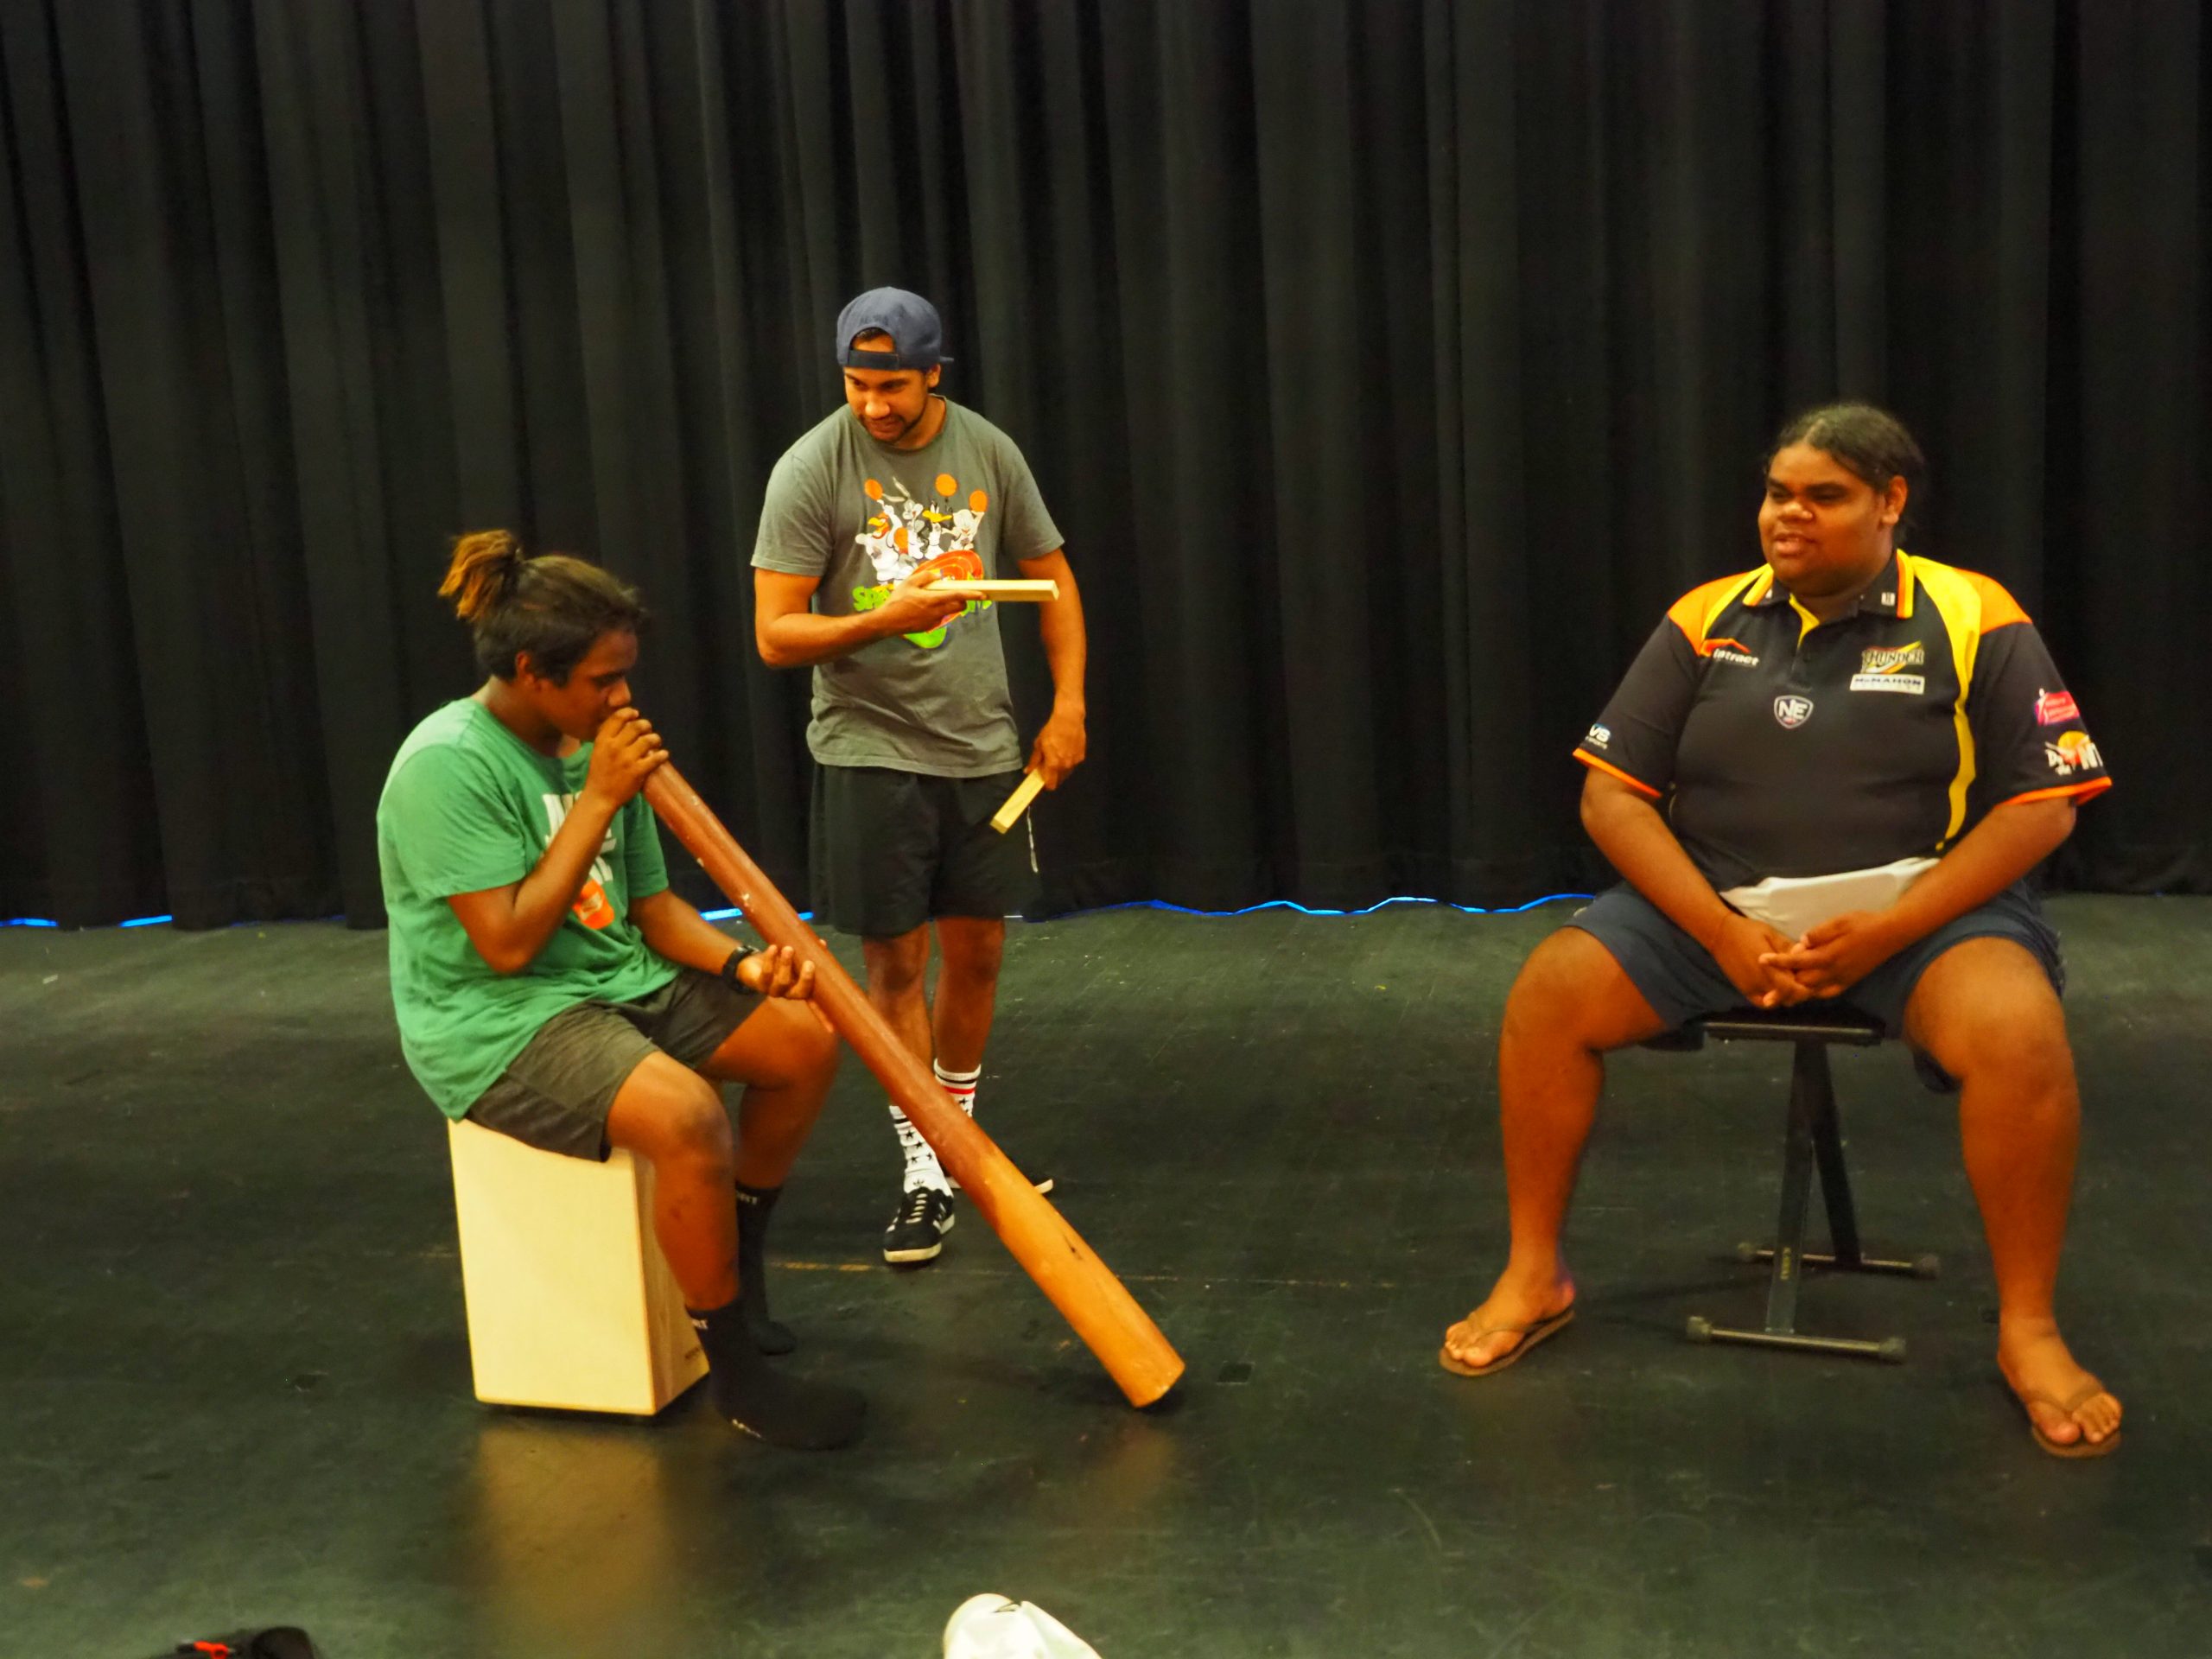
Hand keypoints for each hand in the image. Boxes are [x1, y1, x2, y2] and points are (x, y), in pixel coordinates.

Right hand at [582, 707, 666, 808]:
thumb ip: (609, 737)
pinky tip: (663, 754)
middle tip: (648, 730)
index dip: (629, 713)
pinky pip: (655, 758)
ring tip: (656, 742)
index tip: (635, 714)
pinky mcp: (638, 771)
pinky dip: (662, 755)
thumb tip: (626, 723)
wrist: (600, 797)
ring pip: (648, 740)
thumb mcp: (598, 751)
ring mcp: (627, 759)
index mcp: (603, 740)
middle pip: (636, 726)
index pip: (618, 718)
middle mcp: (615, 746)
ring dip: (655, 738)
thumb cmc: (599, 773)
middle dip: (645, 725)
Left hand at [737, 944, 816, 1002]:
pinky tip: (773, 948)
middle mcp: (788, 993)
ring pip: (783, 982)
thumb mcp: (795, 958)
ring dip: (786, 964)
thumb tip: (822, 943)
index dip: (822, 1010)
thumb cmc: (779, 963)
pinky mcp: (760, 984)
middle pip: (800, 992)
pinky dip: (770, 959)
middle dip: (806, 979)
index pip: (813, 1000)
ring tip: (788, 949)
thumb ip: (808, 953)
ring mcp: (774, 990)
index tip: (829, 1015)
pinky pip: (766, 973)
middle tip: (809, 963)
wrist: (753, 966)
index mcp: (800, 989)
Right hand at [875, 568, 968, 636]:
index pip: (957, 596)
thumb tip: (938, 576)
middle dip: (963, 600)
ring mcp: (934, 621)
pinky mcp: (930, 627)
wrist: (887, 622)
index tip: (982, 594)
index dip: (971, 595)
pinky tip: (924, 608)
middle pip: (959, 606)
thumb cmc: (897, 601)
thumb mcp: (909, 583)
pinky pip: (940, 617)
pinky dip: (939, 611)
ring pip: (950, 612)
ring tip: (934, 599)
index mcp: (933, 599)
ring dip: (949, 605)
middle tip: (956, 593)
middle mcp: (937, 612)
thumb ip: (925, 577)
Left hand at [1028, 706, 1086, 786]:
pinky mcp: (1081, 756)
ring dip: (1061, 769)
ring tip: (1058, 756)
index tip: (1043, 779)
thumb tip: (1028, 771)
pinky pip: (1073, 764)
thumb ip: (1034, 760)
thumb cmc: (1051, 730)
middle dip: (1053, 776)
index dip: (1046, 784)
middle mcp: (1065, 766)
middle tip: (1049, 765)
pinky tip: (1067, 751)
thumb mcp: (1039, 744)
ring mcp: (1075, 762)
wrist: (1069, 719)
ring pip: (1067, 772)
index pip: (1051, 784)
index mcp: (1053, 765)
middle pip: (1059, 780)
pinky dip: (1069, 761)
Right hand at [1707, 912, 1813, 1008]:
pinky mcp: (1745, 991)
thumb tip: (1804, 954)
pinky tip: (1778, 990)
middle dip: (1800, 992)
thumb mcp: (1771, 934)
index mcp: (1770, 968)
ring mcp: (1752, 989)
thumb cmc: (1748, 931)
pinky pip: (1763, 1003)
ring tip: (1794, 984)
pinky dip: (1773, 1000)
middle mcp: (1761, 983)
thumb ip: (1787, 948)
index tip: (1816, 980)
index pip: (1796, 989)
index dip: (1808, 988)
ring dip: (1787, 996)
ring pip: (1778, 1002)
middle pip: (1789, 998)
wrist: (1720, 935)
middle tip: (1808, 981)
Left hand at [1762, 910, 1905, 998]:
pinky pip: (1828, 993)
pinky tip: (1807, 991)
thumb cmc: (1863, 923)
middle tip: (1765, 987)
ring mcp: (1842, 979)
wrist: (1891, 934)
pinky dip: (1814, 993)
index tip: (1760, 960)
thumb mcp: (1839, 922)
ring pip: (1813, 991)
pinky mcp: (1849, 982)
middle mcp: (1833, 972)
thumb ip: (1818, 933)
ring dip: (1796, 993)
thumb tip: (1800, 943)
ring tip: (1780, 995)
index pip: (1796, 962)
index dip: (1777, 962)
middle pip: (1802, 983)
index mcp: (1828, 956)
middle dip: (1783, 985)